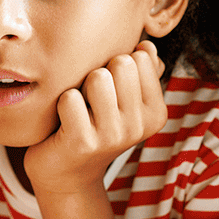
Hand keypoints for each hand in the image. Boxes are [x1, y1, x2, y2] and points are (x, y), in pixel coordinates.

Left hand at [23, 41, 166, 196]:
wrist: (66, 174)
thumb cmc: (93, 126)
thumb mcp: (123, 101)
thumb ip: (140, 72)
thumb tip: (146, 45)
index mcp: (156, 113)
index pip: (141, 57)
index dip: (116, 66)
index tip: (111, 91)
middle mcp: (140, 126)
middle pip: (121, 63)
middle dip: (100, 72)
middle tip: (91, 100)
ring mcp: (113, 136)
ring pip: (97, 77)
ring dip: (81, 87)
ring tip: (80, 110)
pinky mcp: (83, 142)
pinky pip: (70, 98)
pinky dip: (61, 103)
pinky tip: (64, 123)